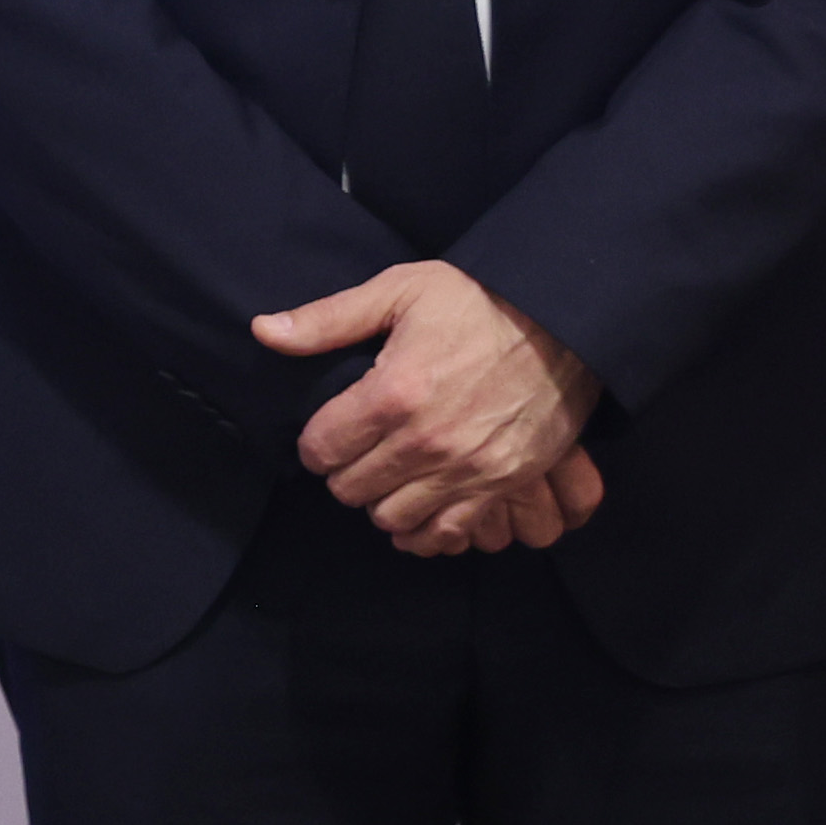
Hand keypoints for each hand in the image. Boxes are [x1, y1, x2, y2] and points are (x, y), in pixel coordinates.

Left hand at [258, 262, 604, 551]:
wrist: (562, 322)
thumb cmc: (474, 301)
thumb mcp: (397, 291)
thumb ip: (327, 319)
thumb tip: (263, 331)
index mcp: (392, 393)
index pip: (321, 449)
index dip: (315, 444)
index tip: (327, 433)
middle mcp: (425, 441)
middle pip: (351, 489)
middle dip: (343, 472)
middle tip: (355, 452)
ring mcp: (466, 469)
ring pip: (392, 518)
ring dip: (381, 501)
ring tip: (386, 477)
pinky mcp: (502, 484)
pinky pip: (448, 533)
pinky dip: (426, 531)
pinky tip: (418, 510)